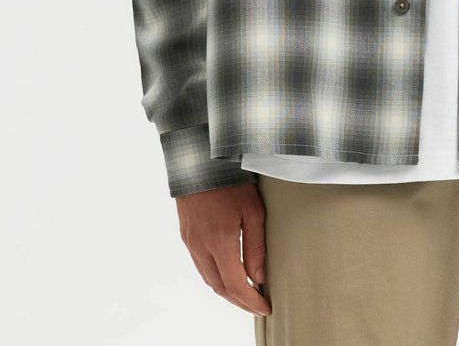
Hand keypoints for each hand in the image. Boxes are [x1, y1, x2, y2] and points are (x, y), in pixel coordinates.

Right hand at [176, 182, 270, 315]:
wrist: (200, 159)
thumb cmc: (231, 180)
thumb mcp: (253, 209)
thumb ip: (256, 246)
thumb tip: (259, 277)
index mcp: (219, 242)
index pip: (235, 285)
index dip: (251, 301)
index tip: (265, 307)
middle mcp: (200, 246)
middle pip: (219, 287)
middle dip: (239, 300)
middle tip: (257, 304)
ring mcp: (190, 241)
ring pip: (208, 277)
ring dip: (226, 290)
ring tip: (245, 292)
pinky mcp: (186, 234)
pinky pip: (200, 264)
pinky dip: (215, 275)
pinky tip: (227, 272)